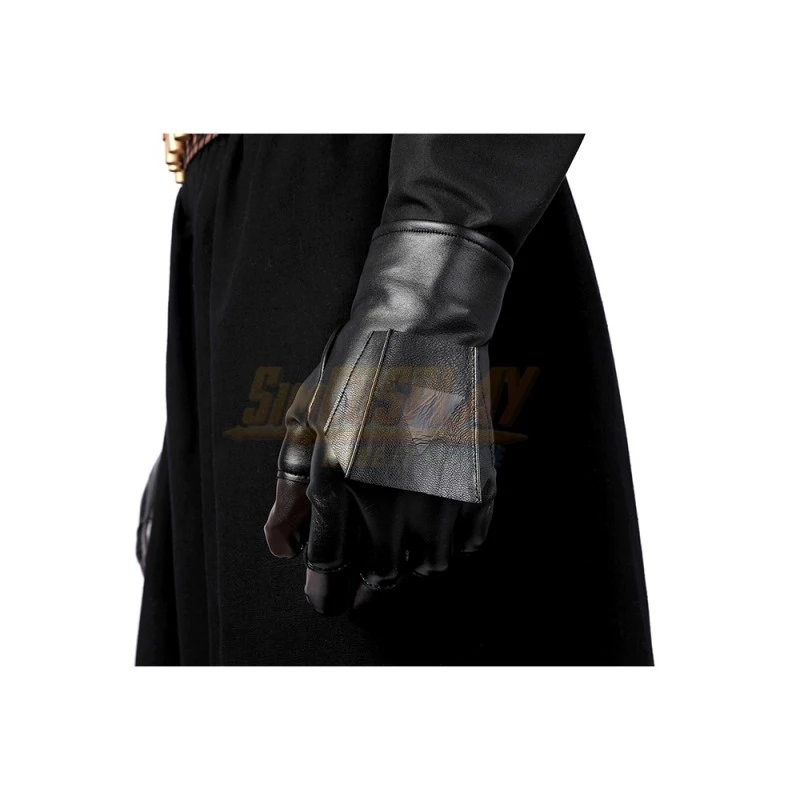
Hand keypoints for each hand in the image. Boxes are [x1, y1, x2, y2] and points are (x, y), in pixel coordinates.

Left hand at [264, 221, 511, 613]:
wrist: (425, 327)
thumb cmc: (356, 366)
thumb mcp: (305, 417)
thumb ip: (287, 488)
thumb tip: (280, 545)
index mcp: (338, 478)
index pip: (328, 566)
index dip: (323, 592)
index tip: (324, 598)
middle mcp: (391, 496)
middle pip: (380, 575)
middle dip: (366, 578)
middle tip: (365, 564)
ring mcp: (441, 492)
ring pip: (428, 567)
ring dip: (410, 561)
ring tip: (401, 535)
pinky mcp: (479, 484)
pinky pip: (466, 546)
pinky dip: (449, 545)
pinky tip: (433, 521)